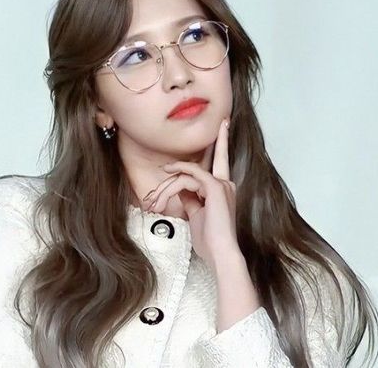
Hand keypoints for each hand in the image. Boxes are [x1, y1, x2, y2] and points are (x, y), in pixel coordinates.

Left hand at [143, 117, 238, 267]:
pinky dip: (177, 177)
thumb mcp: (196, 215)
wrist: (220, 253)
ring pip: (186, 174)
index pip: (220, 160)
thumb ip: (190, 198)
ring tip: (156, 206)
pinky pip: (192, 174)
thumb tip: (180, 190)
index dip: (222, 141)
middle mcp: (226, 183)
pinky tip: (166, 184)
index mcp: (223, 189)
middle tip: (152, 201)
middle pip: (193, 169)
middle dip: (171, 176)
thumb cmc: (209, 240)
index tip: (224, 123)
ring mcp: (222, 184)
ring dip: (166, 189)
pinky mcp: (215, 187)